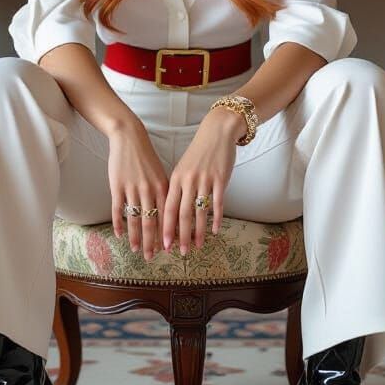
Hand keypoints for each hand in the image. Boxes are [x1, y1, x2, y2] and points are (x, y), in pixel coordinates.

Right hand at [106, 120, 169, 260]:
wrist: (129, 138)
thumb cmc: (146, 158)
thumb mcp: (160, 174)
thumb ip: (164, 194)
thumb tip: (169, 216)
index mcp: (163, 187)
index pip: (168, 217)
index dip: (168, 235)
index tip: (169, 250)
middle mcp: (150, 190)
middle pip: (152, 222)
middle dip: (152, 243)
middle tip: (152, 258)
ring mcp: (133, 188)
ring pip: (136, 219)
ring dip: (136, 237)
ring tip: (136, 250)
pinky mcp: (117, 186)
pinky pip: (119, 209)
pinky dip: (119, 224)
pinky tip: (120, 235)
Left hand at [162, 107, 242, 255]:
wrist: (217, 132)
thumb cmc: (199, 152)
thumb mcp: (183, 168)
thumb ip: (178, 188)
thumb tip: (172, 213)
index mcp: (175, 178)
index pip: (167, 208)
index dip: (166, 228)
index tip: (163, 245)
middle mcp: (188, 180)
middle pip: (182, 214)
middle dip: (181, 236)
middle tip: (180, 253)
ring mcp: (204, 180)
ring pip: (199, 212)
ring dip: (198, 232)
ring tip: (196, 246)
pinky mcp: (220, 179)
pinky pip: (217, 203)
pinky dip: (215, 218)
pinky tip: (214, 230)